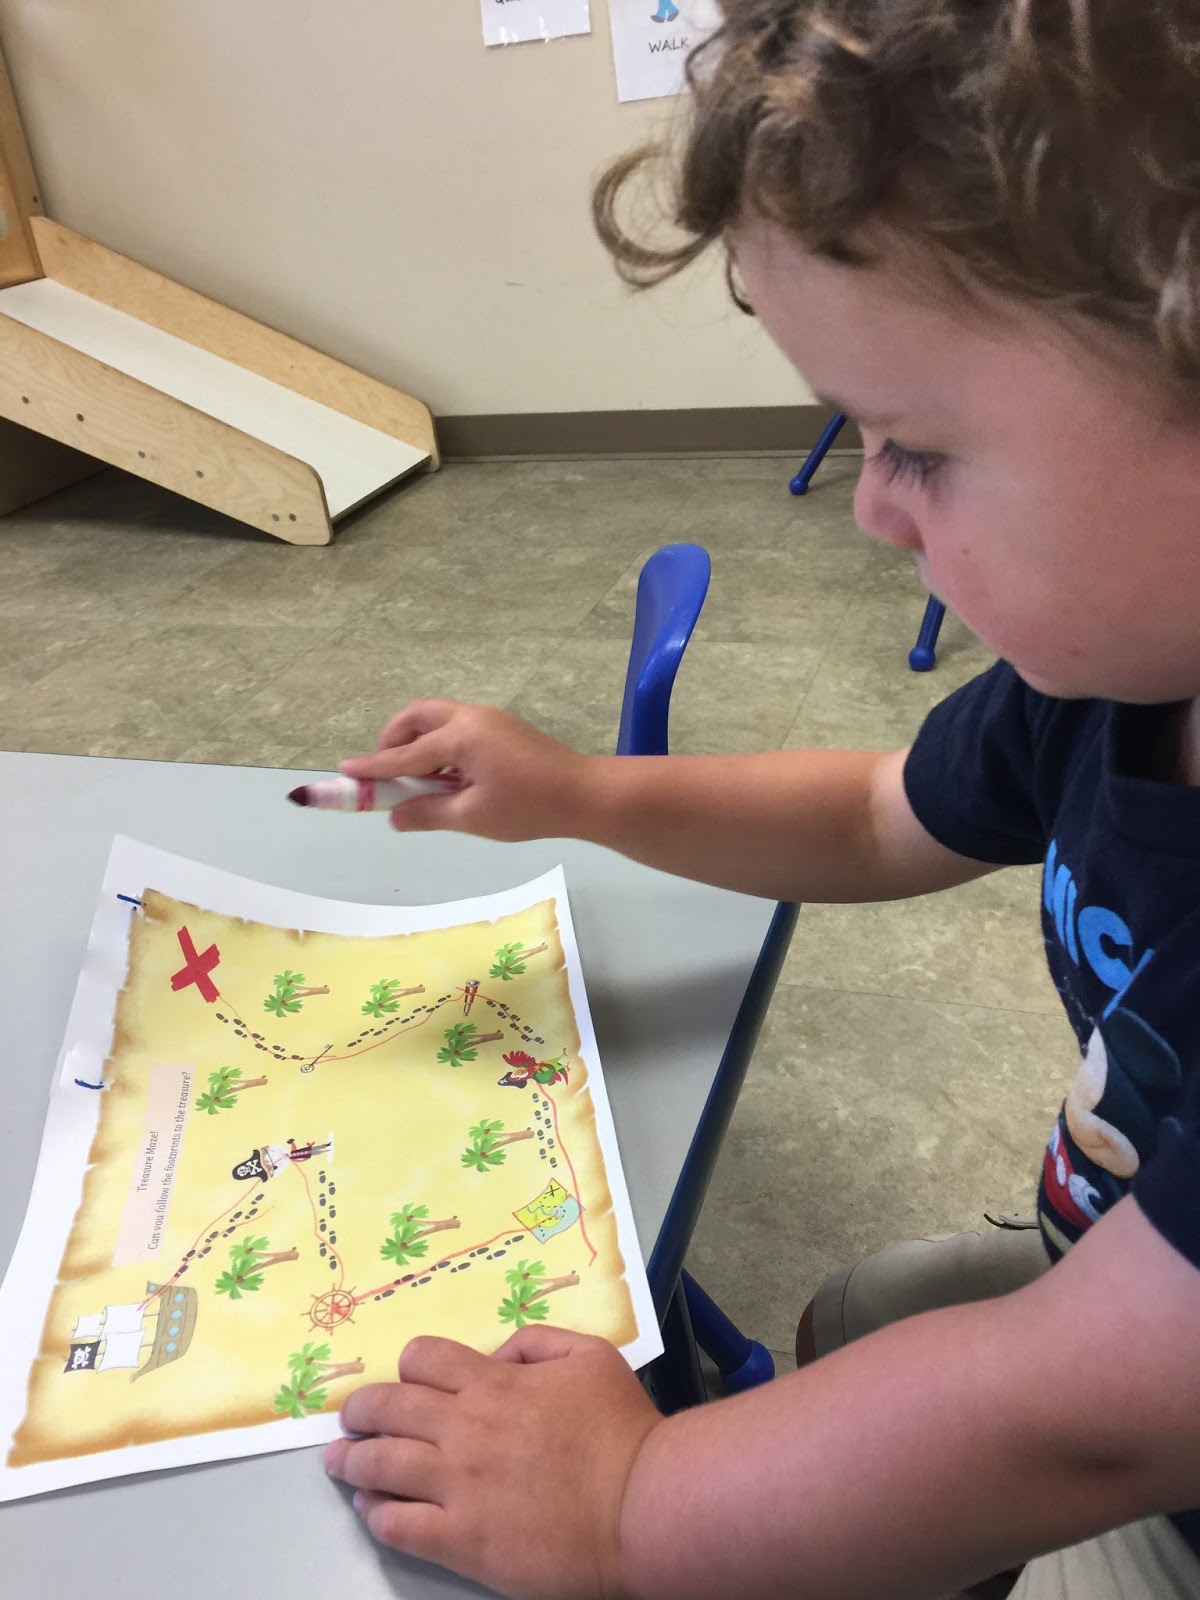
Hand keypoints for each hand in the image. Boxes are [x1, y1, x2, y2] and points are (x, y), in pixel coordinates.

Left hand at [324, 1326, 661, 1598]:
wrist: (639, 1506)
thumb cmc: (622, 1431)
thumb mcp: (590, 1356)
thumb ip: (537, 1343)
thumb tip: (497, 1355)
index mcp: (494, 1384)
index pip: (423, 1360)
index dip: (408, 1367)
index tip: (405, 1380)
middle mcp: (465, 1429)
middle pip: (388, 1408)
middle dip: (361, 1410)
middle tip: (350, 1418)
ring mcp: (459, 1486)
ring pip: (380, 1465)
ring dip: (353, 1460)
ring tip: (340, 1461)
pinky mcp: (462, 1541)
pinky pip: (398, 1525)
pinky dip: (376, 1514)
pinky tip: (372, 1509)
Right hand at [340, 700, 590, 840]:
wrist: (585, 795)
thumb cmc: (529, 808)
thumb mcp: (472, 817)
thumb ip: (427, 813)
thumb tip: (394, 816)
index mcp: (460, 736)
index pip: (404, 755)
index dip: (373, 768)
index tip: (344, 772)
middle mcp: (470, 717)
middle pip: (416, 717)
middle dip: (393, 741)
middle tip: (385, 774)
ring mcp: (489, 718)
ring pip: (437, 719)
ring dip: (417, 743)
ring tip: (417, 780)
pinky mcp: (502, 727)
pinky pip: (457, 727)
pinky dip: (440, 745)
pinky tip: (447, 777)